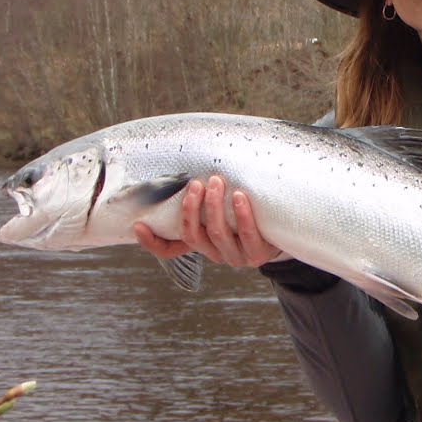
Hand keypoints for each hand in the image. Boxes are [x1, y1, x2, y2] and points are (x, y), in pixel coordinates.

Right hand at [132, 175, 281, 268]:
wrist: (282, 230)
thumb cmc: (245, 214)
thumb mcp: (222, 208)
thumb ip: (203, 198)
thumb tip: (183, 165)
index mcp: (201, 245)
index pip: (169, 250)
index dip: (151, 242)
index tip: (139, 224)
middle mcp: (215, 254)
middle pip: (194, 235)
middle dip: (191, 208)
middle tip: (196, 183)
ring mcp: (236, 256)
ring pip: (217, 233)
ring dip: (214, 206)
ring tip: (216, 182)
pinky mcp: (258, 255)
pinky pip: (248, 235)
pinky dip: (242, 214)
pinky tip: (240, 196)